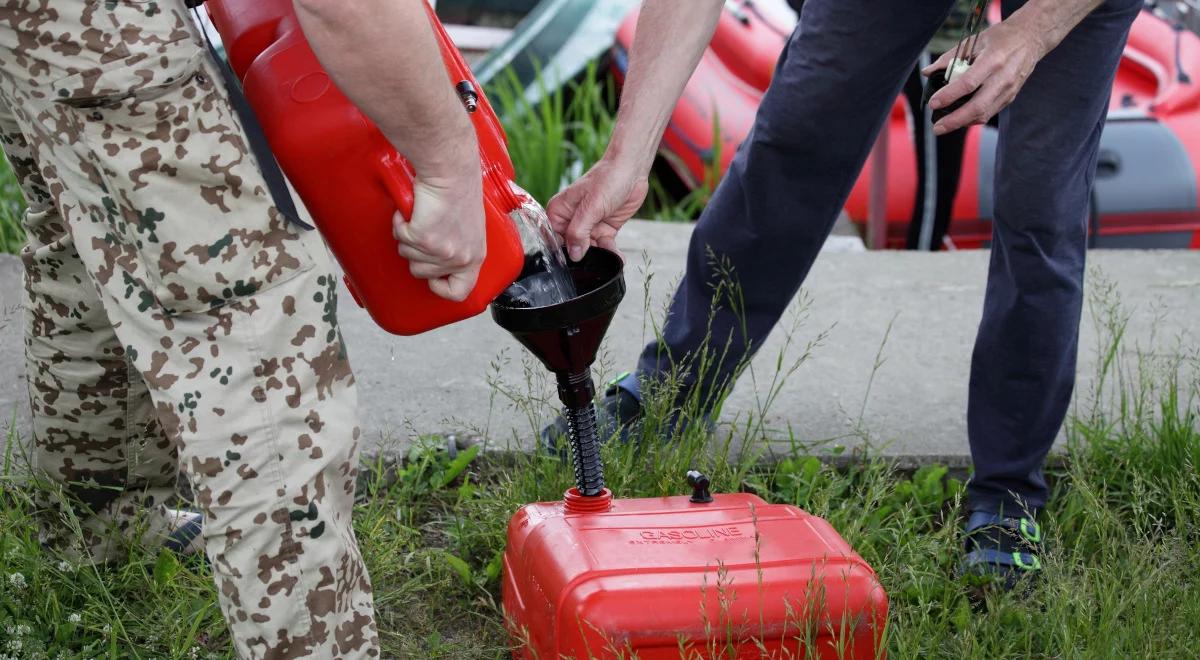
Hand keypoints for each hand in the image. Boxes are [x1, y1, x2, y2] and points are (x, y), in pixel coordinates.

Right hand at [393, 174, 485, 301]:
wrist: (450, 172)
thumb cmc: (459, 192)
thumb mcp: (469, 230)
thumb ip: (458, 249)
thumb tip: (440, 263)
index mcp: (474, 257)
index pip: (459, 292)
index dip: (441, 288)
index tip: (432, 277)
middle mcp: (459, 258)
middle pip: (422, 273)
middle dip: (416, 252)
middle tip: (425, 230)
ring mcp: (441, 250)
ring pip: (407, 255)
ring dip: (408, 236)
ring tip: (422, 216)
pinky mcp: (423, 238)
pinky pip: (400, 236)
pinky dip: (401, 222)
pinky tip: (413, 211)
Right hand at [547, 157, 648, 260]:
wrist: (632, 169)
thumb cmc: (607, 179)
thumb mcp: (591, 207)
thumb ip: (579, 232)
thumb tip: (573, 255)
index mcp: (559, 211)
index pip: (554, 239)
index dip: (564, 252)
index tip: (576, 262)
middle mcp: (571, 220)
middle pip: (572, 248)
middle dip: (585, 257)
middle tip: (596, 263)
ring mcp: (588, 225)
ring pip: (590, 250)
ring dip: (601, 256)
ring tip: (612, 256)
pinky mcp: (604, 228)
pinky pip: (604, 247)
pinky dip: (611, 253)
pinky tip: (619, 257)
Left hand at [924, 19, 1046, 135]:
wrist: (1032, 37)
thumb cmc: (1001, 37)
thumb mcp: (975, 40)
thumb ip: (949, 57)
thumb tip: (928, 71)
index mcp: (993, 60)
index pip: (968, 83)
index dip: (949, 95)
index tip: (933, 103)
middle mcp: (1003, 77)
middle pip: (977, 106)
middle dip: (955, 120)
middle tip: (937, 127)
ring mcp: (1009, 89)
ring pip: (984, 114)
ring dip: (963, 122)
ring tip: (944, 125)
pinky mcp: (1011, 96)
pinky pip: (990, 112)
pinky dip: (973, 118)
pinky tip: (960, 118)